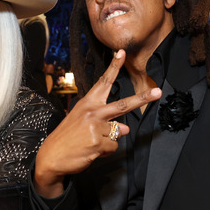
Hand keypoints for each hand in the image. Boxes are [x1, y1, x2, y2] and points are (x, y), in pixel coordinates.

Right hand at [33, 50, 160, 197]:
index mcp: (87, 103)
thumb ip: (105, 122)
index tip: (122, 53)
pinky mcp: (98, 142)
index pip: (103, 82)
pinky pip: (113, 147)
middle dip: (142, 98)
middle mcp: (92, 112)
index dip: (114, 67)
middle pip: (122, 105)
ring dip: (108, 141)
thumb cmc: (67, 138)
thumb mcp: (83, 124)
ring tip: (90, 143)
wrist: (51, 156)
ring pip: (118, 133)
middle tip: (157, 92)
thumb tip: (125, 129)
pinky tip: (91, 150)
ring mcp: (96, 127)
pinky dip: (105, 151)